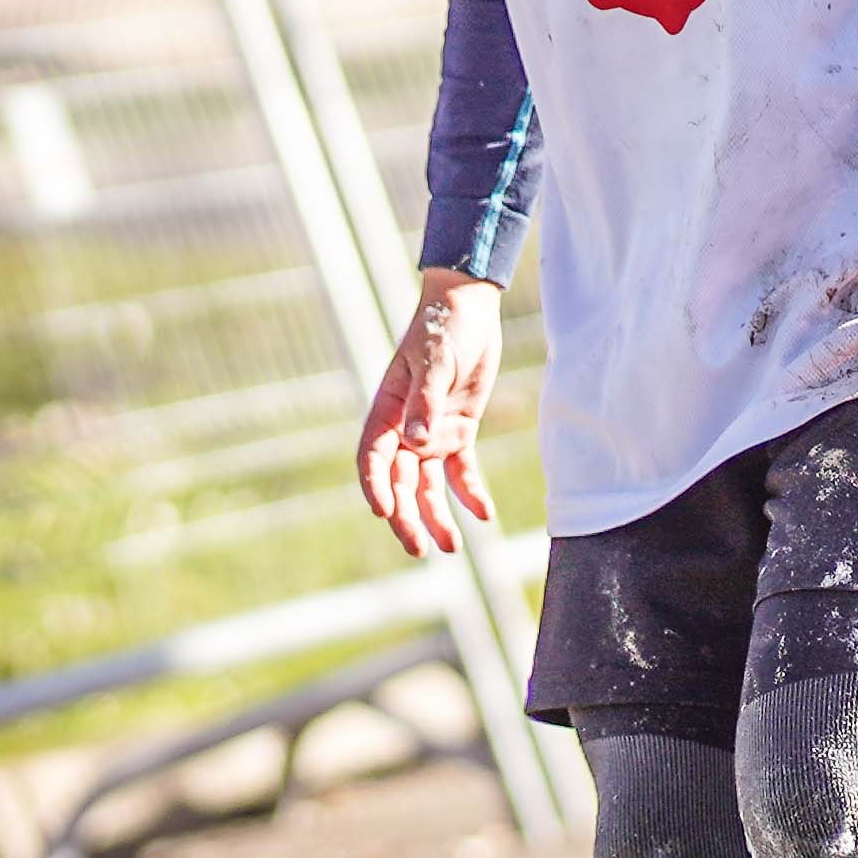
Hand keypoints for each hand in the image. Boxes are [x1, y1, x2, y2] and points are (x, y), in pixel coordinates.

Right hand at [357, 272, 503, 557]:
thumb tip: (418, 442)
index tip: (384, 511)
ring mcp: (431, 432)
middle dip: (407, 516)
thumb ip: (427, 403)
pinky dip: (471, 493)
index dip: (375, 486)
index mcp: (387, 410)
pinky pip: (462, 470)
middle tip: (418, 549)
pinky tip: (484, 514)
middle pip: (400, 482)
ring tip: (451, 548)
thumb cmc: (443, 328)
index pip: (372, 457)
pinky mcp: (459, 430)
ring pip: (429, 485)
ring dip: (437, 515)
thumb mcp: (435, 363)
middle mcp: (405, 428)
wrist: (468, 307)